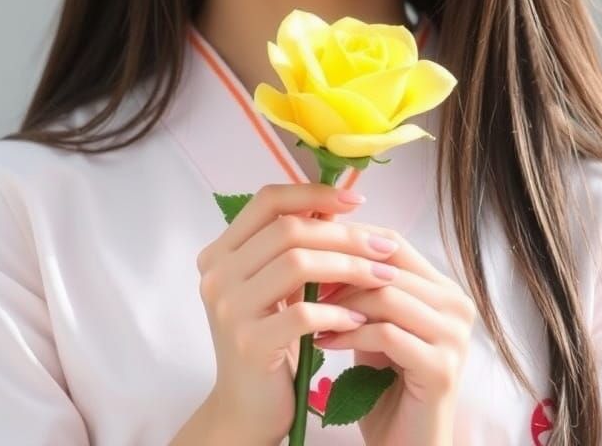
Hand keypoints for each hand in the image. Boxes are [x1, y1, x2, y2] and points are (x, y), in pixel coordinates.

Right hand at [195, 183, 401, 444]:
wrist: (246, 409)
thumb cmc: (271, 338)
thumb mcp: (276, 286)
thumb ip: (294, 247)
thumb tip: (339, 204)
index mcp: (221, 251)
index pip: (267, 200)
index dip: (313, 193)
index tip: (356, 200)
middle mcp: (216, 274)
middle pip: (288, 230)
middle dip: (344, 235)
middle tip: (384, 247)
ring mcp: (228, 308)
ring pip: (297, 264)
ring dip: (349, 267)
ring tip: (382, 276)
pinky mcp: (248, 343)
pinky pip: (302, 314)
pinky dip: (337, 311)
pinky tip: (359, 318)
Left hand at [311, 222, 476, 445]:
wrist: (404, 445)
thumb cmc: (383, 382)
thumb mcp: (372, 322)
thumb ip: (361, 285)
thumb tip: (319, 232)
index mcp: (444, 290)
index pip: (393, 243)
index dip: (348, 242)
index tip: (307, 251)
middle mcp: (457, 306)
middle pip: (389, 266)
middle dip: (340, 272)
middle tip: (300, 282)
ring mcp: (455, 336)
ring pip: (388, 296)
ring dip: (341, 304)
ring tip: (308, 313)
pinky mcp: (442, 367)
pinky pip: (386, 334)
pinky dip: (349, 334)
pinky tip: (322, 342)